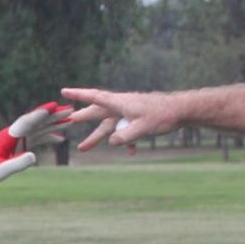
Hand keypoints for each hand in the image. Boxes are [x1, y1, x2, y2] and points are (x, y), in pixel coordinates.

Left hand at [0, 102, 77, 186]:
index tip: (53, 106)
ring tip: (71, 119)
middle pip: (36, 122)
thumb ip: (16, 164)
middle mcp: (14, 135)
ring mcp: (17, 139)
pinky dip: (49, 137)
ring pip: (39, 128)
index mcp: (7, 137)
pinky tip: (61, 138)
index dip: (39, 114)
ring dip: (54, 124)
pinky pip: (37, 138)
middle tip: (70, 109)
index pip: (26, 122)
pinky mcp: (19, 145)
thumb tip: (34, 156)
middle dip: (53, 115)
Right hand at [61, 87, 176, 150]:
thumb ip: (125, 136)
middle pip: (97, 112)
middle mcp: (121, 105)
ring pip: (108, 125)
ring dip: (97, 137)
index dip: (78, 94)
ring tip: (82, 148)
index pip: (95, 97)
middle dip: (83, 117)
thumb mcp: (142, 129)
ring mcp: (128, 112)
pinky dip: (124, 140)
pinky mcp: (136, 118)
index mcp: (120, 103)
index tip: (64, 91)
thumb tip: (112, 142)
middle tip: (68, 120)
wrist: (181, 110)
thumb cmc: (162, 116)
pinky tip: (131, 152)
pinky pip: (124, 130)